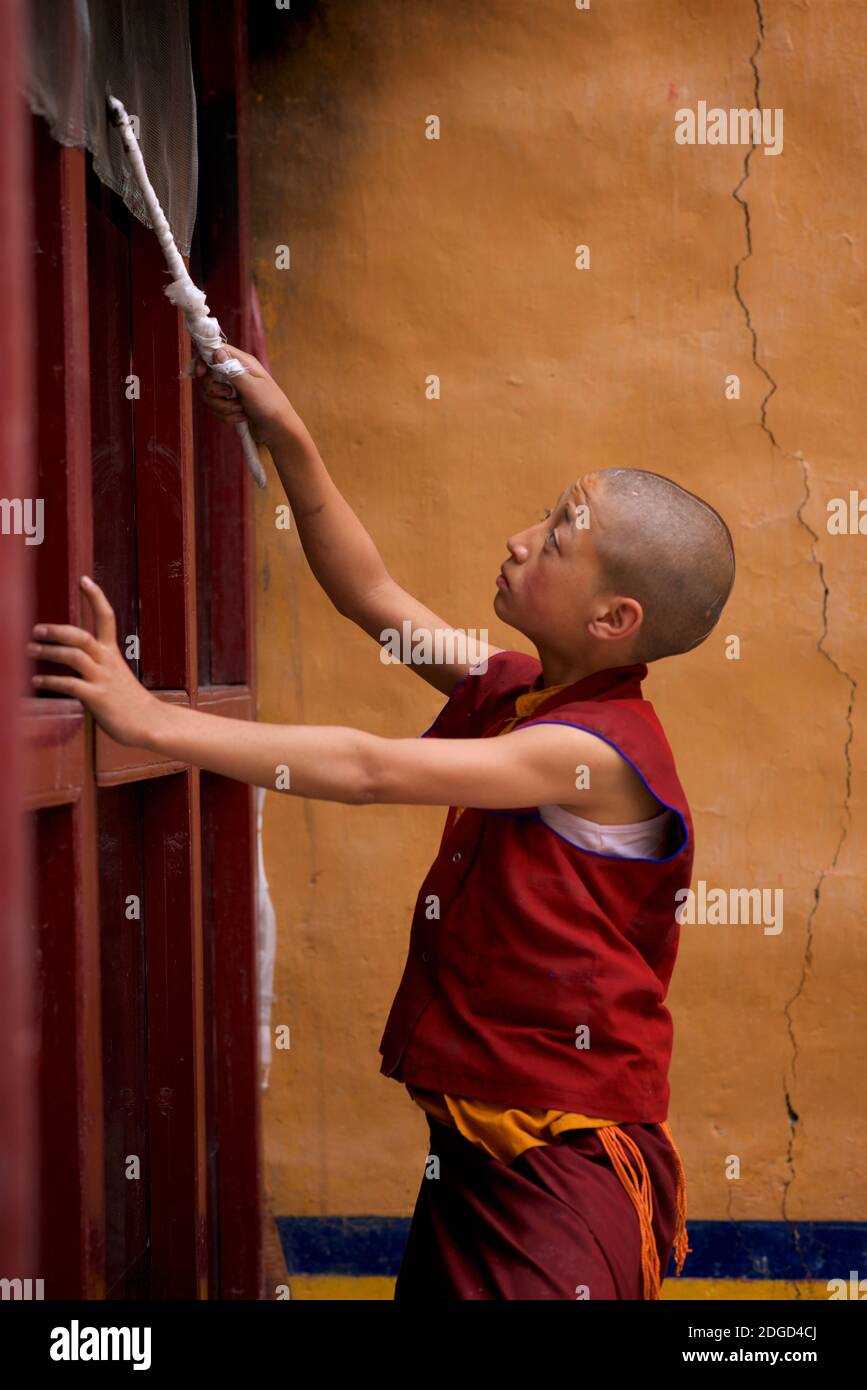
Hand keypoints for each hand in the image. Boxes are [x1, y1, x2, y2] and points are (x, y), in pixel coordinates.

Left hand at [27, 576, 159, 748]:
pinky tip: (37, 682)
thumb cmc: (131, 703)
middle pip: (81, 636)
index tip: (84, 579)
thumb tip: (73, 663)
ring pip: (74, 656)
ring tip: (30, 650)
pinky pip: (71, 685)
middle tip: (36, 629)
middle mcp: (108, 662)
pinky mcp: (98, 698)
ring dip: (48, 651)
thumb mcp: (116, 677)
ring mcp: (103, 679)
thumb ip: (97, 667)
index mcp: (113, 654)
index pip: (107, 617)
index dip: (96, 597)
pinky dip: (51, 682)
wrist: (151, 724)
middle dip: (56, 630)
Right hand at [195, 344, 303, 449]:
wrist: (278, 430)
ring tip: (240, 410)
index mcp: (242, 363)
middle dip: (215, 391)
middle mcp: (235, 374)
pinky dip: (227, 415)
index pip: (215, 351)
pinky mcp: (230, 405)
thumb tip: (217, 351)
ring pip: (210, 395)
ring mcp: (232, 390)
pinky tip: (242, 417)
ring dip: (223, 406)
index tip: (200, 372)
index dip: (203, 360)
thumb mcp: (251, 387)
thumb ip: (232, 370)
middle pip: (208, 377)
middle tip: (229, 396)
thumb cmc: (270, 405)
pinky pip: (216, 408)